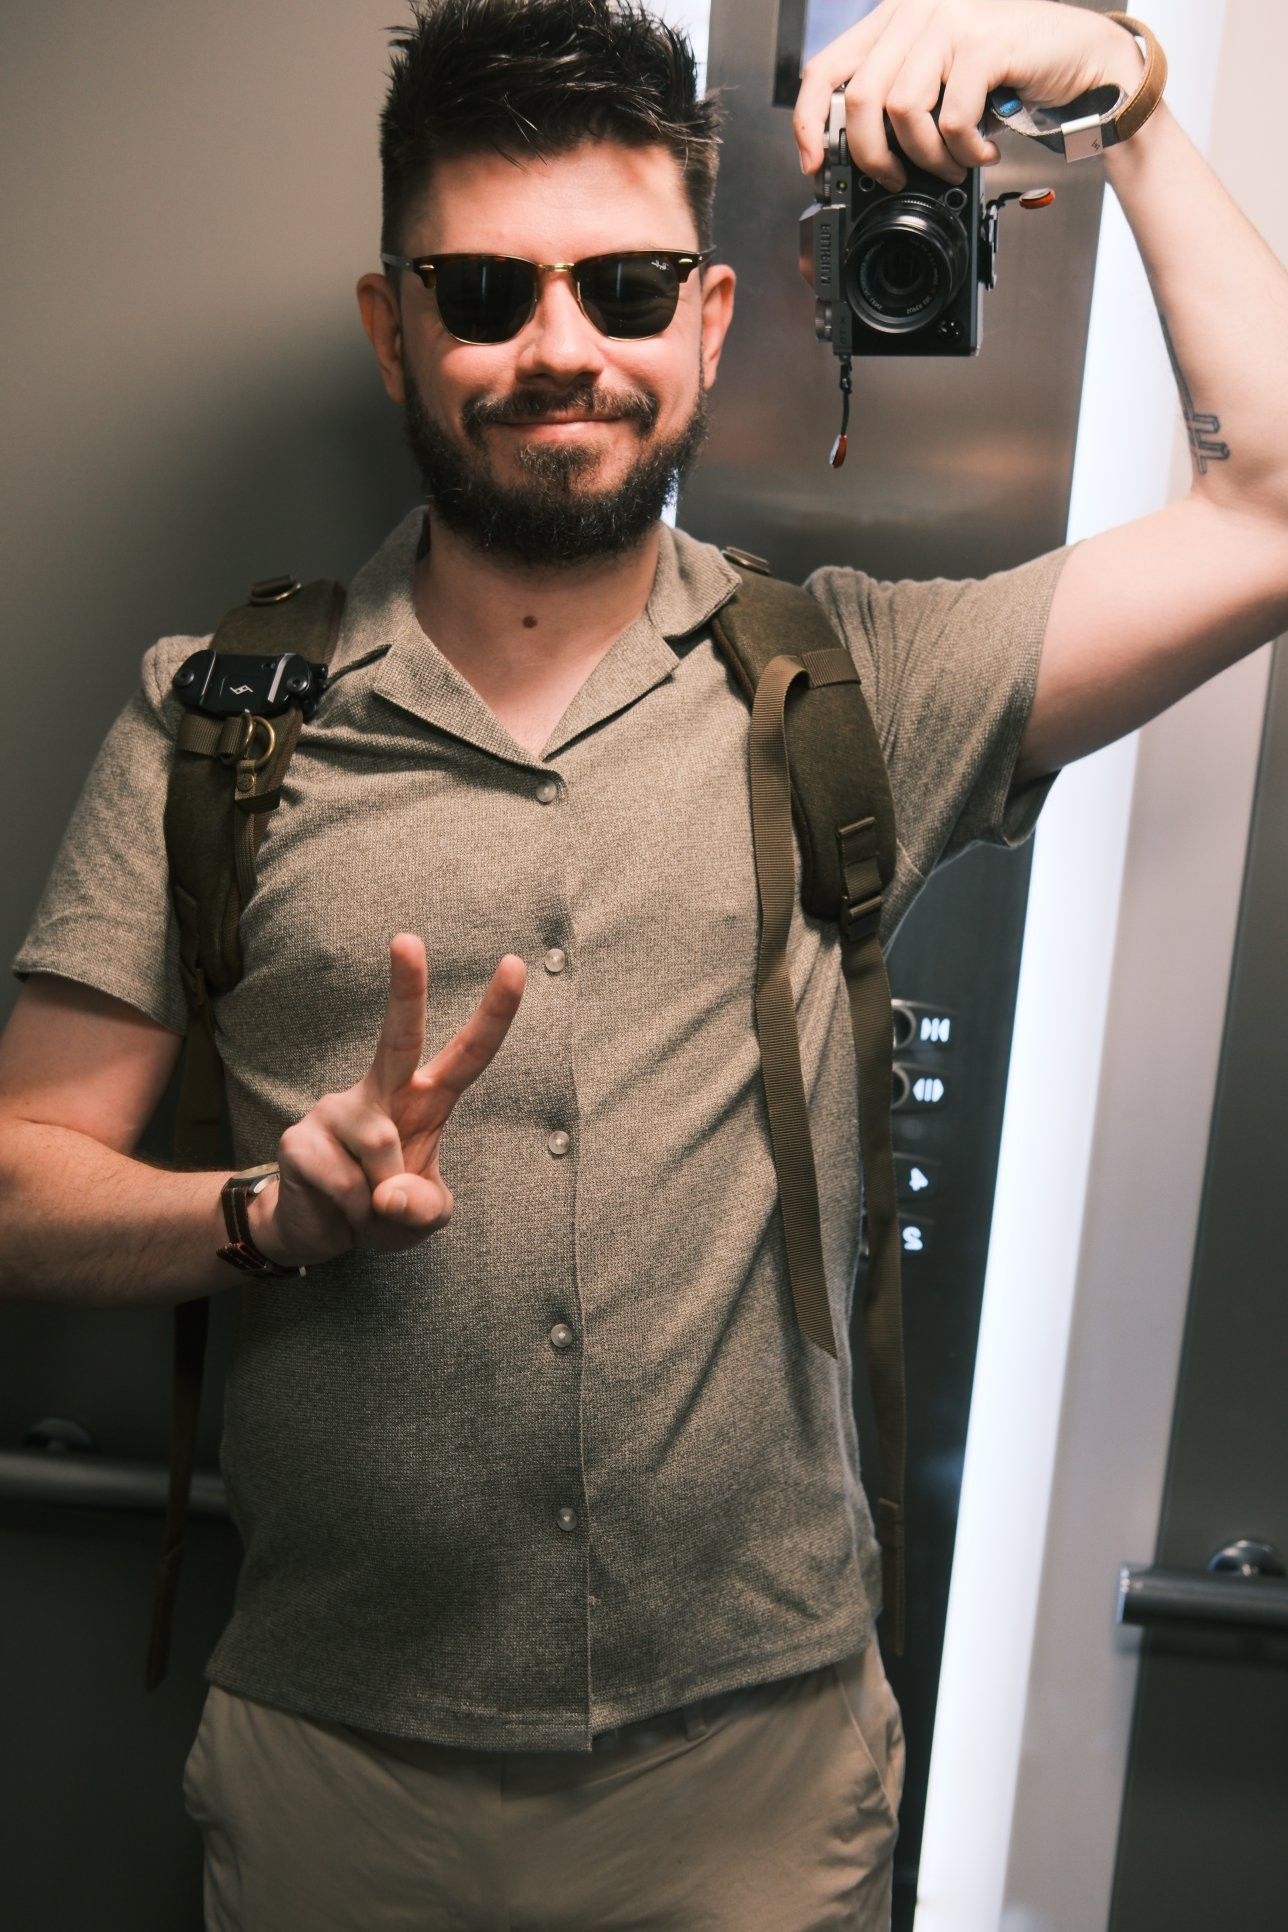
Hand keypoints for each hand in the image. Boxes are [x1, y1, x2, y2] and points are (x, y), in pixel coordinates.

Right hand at [250, 933, 525, 1266]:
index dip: (494, 1014)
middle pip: (399, 1036)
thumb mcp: (422, 1219)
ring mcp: (335, 1109)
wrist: (315, 1232)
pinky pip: (343, 1183)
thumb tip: (387, 1192)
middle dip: (406, 988)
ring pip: (380, 1148)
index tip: (515, 964)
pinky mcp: (297, 1138)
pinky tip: (336, 1207)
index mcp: (424, 1100)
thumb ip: (422, 1208)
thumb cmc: (381, 1210)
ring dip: (380, 1198)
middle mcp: (381, 1093)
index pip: (468, 1054)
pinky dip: (350, 1212)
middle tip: (407, 938)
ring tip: (365, 1207)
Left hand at [793, 0, 1145, 189]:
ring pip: (902, 110)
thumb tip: (856, 156)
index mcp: (893, 21)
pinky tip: (982, 153)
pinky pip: (951, 116)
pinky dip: (964, 150)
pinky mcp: (983, 42)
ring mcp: (949, 21)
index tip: (813, 164)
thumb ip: (898, 102)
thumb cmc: (1007, 76)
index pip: (824, 69)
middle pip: (859, 99)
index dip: (807, 122)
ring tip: (953, 165)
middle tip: (898, 180)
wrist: (1079, 59)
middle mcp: (915, 12)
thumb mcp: (940, 86)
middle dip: (874, 157)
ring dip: (926, 157)